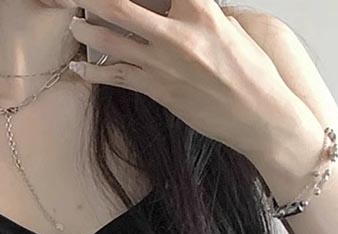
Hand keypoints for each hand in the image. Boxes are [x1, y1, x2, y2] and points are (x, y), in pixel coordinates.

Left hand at [67, 0, 307, 161]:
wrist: (261, 117)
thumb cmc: (254, 73)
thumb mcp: (232, 28)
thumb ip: (203, 14)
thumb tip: (183, 9)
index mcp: (201, 8)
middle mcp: (178, 32)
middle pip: (120, 5)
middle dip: (94, 0)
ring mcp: (164, 64)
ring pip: (111, 40)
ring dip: (87, 30)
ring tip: (76, 25)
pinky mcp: (158, 91)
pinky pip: (117, 78)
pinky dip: (93, 72)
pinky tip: (79, 68)